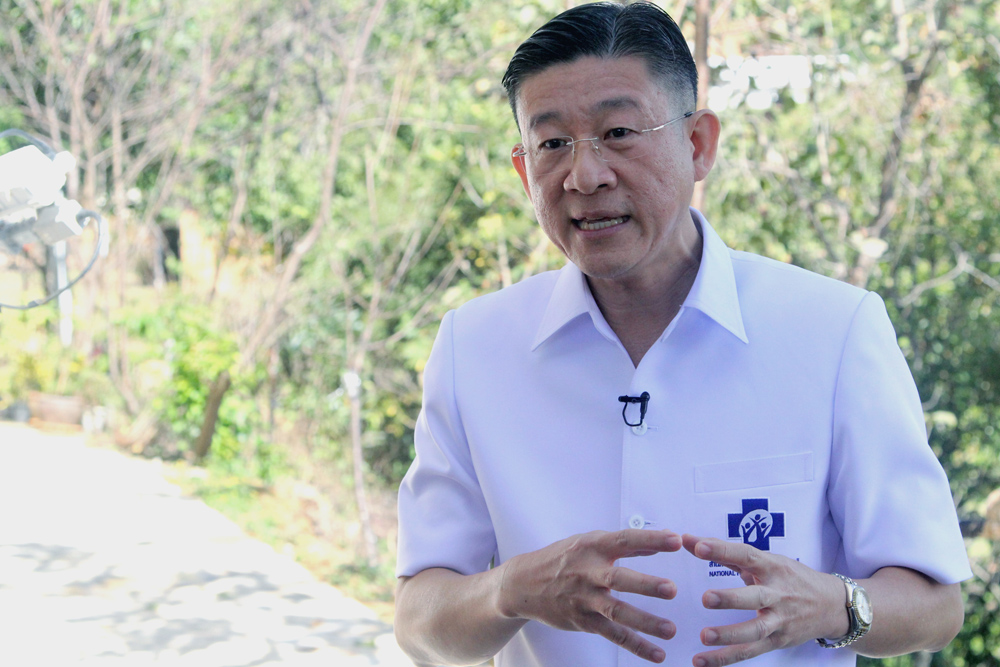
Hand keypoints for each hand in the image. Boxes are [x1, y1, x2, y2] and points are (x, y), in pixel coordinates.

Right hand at [497, 529, 681, 662]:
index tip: (676, 540)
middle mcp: (588, 572)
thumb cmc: (564, 558)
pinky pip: (612, 635)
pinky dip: (635, 645)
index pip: (625, 540)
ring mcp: (585, 599)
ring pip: (617, 612)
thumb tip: (663, 540)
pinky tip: (656, 654)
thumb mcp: (588, 542)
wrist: (523, 584)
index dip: (650, 540)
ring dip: (644, 622)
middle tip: (672, 589)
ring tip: (670, 630)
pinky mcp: (583, 621)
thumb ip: (624, 543)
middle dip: (645, 584)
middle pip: (619, 579)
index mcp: (592, 546)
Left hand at [682, 535, 848, 666]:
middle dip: (731, 599)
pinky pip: (750, 652)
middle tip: (705, 598)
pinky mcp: (778, 641)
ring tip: (704, 636)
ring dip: (729, 635)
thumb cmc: (790, 578)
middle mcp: (778, 594)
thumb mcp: (765, 561)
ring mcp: (780, 620)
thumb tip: (685, 539)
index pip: (747, 556)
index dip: (723, 550)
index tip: (698, 546)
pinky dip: (726, 658)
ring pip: (756, 630)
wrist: (832, 605)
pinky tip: (702, 661)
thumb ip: (725, 553)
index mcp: (773, 567)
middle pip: (755, 597)